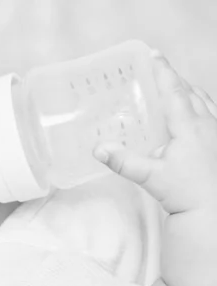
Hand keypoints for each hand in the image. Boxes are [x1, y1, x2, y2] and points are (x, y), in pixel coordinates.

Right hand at [94, 53, 216, 214]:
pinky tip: (192, 117)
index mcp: (190, 127)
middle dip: (174, 79)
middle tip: (158, 71)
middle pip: (192, 92)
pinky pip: (211, 116)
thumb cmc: (188, 194)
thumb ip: (124, 162)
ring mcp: (216, 134)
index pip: (174, 91)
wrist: (215, 212)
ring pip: (205, 102)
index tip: (153, 54)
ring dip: (189, 92)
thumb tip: (98, 149)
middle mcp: (208, 125)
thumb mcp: (151, 177)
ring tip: (174, 89)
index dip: (162, 71)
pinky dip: (200, 107)